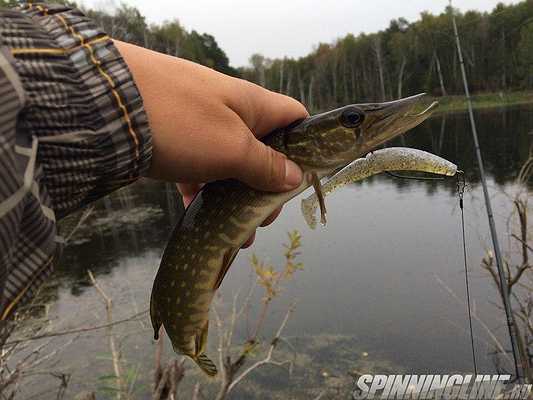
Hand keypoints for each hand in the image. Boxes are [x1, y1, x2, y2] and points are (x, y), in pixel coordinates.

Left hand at [114, 41, 307, 246]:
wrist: (102, 107)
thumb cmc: (179, 123)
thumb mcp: (232, 148)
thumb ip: (266, 165)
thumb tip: (295, 176)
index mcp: (252, 104)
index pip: (294, 118)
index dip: (305, 146)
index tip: (301, 178)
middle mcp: (229, 112)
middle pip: (264, 149)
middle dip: (267, 185)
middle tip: (262, 218)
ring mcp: (199, 126)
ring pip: (230, 164)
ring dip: (236, 197)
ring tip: (238, 234)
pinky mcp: (174, 141)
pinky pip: (199, 168)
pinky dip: (203, 192)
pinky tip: (201, 217)